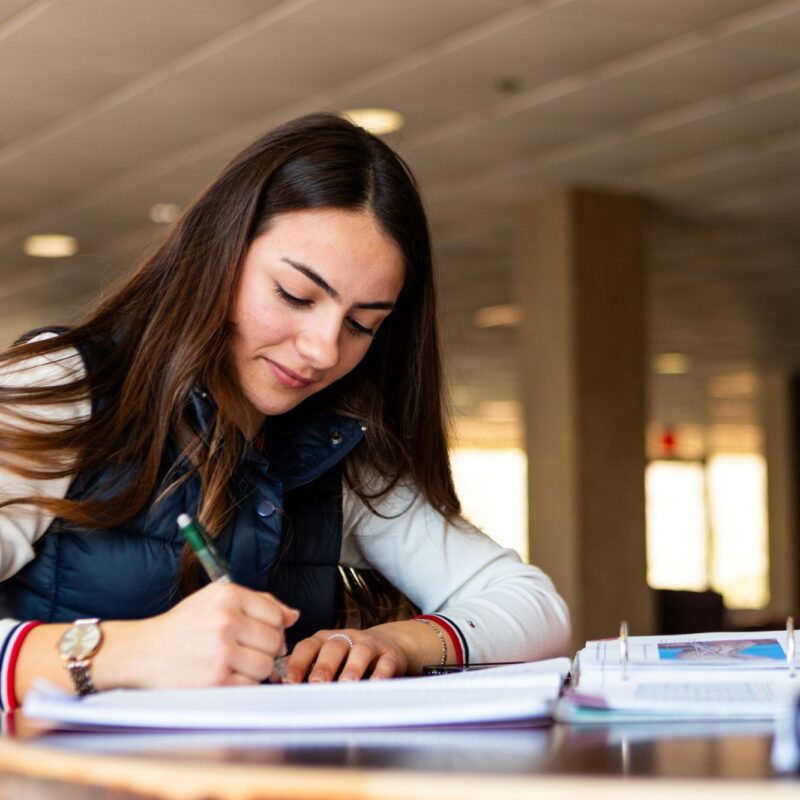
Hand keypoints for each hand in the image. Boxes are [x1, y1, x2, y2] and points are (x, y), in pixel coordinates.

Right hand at [119, 582, 298, 688]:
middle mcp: (225, 620)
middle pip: (275, 641)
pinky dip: (242, 683)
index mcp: (228, 595)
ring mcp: (220, 651)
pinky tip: (225, 675)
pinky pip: (250, 685)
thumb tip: (294, 615)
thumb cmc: (184, 626)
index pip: (276, 615)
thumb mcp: (216, 600)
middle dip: (266, 649)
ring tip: (234, 663)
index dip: (273, 628)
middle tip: (244, 651)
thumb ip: (259, 603)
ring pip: (267, 665)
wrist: (143, 652)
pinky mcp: (215, 680)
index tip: (258, 634)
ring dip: (255, 669)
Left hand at [281, 623, 410, 682]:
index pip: (308, 646)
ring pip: (360, 650)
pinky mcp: (389, 654)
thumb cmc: (346, 657)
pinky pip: (386, 661)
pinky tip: (375, 685)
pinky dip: (381, 673)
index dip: (298, 662)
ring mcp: (369, 644)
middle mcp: (346, 637)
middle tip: (317, 683)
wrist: (387, 645)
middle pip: (333, 646)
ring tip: (346, 683)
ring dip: (352, 667)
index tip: (288, 681)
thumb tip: (272, 677)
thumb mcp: (323, 657)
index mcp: (324, 640)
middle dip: (324, 665)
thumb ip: (301, 666)